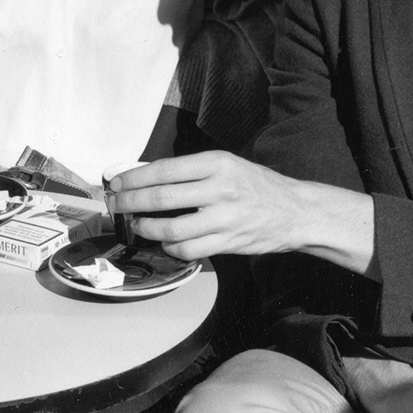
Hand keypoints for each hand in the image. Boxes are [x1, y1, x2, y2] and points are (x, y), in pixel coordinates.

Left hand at [108, 151, 374, 272]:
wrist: (295, 211)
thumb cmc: (256, 185)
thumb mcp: (227, 165)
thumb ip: (191, 171)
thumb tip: (145, 177)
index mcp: (217, 163)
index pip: (164, 170)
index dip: (134, 178)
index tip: (117, 183)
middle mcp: (220, 189)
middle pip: (161, 198)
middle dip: (130, 203)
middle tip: (117, 205)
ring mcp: (224, 218)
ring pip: (171, 229)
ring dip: (146, 228)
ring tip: (137, 225)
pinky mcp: (227, 242)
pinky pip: (188, 249)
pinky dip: (171, 247)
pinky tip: (166, 241)